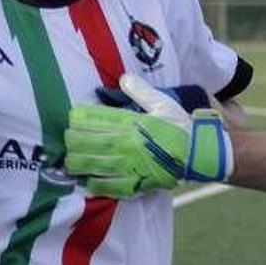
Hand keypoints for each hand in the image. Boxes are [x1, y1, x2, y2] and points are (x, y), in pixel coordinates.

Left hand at [65, 75, 231, 198]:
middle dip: (71, 140)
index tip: (72, 117)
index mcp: (130, 122)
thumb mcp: (163, 102)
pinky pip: (106, 186)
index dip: (77, 118)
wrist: (198, 153)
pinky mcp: (134, 183)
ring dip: (75, 161)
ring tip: (69, 160)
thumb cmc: (180, 126)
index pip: (93, 118)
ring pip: (90, 164)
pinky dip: (93, 183)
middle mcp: (124, 143)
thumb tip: (124, 78)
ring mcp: (127, 165)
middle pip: (86, 141)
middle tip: (67, 138)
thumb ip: (140, 90)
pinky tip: (86, 180)